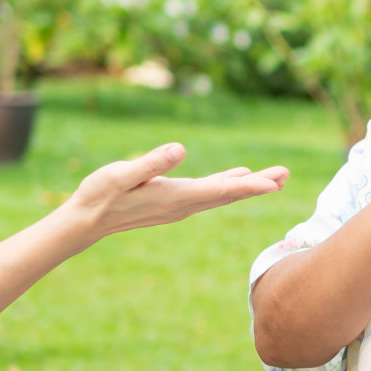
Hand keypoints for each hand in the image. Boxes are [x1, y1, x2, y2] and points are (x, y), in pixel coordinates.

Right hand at [67, 143, 287, 237]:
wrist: (85, 221)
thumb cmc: (99, 194)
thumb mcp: (122, 174)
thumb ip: (151, 162)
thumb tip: (179, 149)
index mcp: (174, 197)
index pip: (219, 191)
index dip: (249, 186)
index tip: (273, 183)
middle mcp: (182, 205)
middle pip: (227, 194)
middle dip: (258, 185)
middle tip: (285, 174)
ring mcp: (178, 206)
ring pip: (220, 194)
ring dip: (247, 186)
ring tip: (272, 178)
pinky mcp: (171, 202)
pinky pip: (208, 194)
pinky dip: (227, 186)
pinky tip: (236, 178)